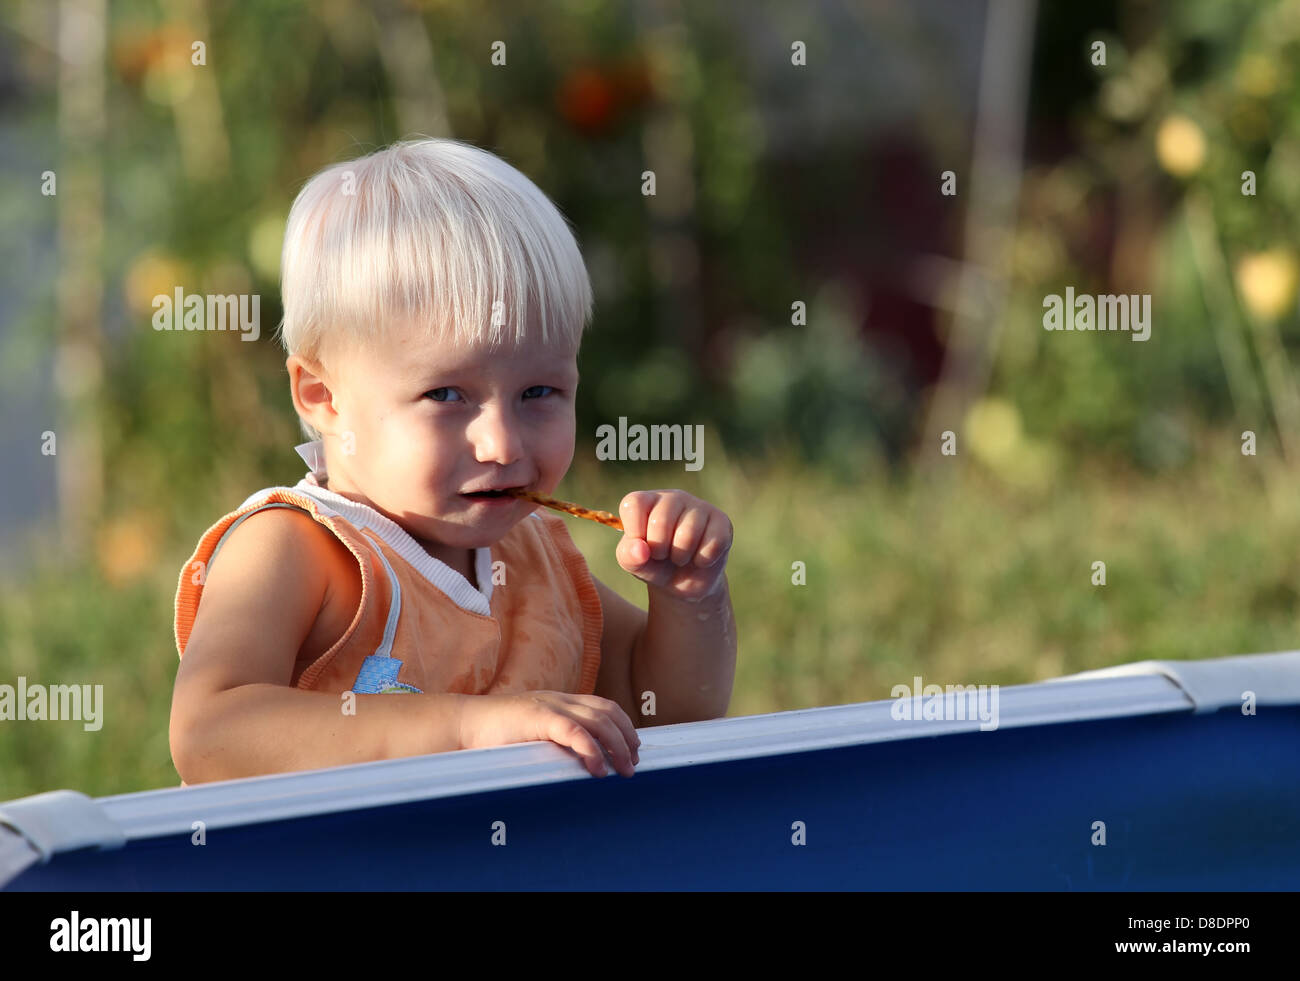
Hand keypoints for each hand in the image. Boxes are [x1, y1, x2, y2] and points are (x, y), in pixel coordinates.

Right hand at [458, 691, 640, 777]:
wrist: (463, 724)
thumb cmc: (495, 735)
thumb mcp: (534, 734)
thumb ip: (555, 741)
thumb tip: (577, 764)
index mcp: (560, 701)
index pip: (604, 706)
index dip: (624, 726)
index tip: (634, 749)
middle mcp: (560, 699)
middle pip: (608, 712)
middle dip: (627, 738)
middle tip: (634, 764)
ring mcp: (549, 705)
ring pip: (598, 721)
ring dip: (617, 747)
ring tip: (623, 770)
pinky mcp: (538, 717)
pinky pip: (574, 731)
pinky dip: (591, 749)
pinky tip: (597, 768)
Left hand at [616, 490, 732, 601]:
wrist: (684, 582)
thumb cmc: (654, 565)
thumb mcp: (634, 564)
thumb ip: (628, 556)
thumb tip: (640, 549)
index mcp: (646, 501)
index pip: (634, 505)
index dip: (635, 532)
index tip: (641, 546)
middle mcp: (672, 497)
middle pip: (661, 520)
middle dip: (660, 549)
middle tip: (663, 555)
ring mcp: (699, 506)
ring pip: (688, 533)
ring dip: (681, 557)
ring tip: (680, 557)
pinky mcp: (722, 521)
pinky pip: (712, 544)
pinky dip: (702, 560)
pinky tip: (699, 557)